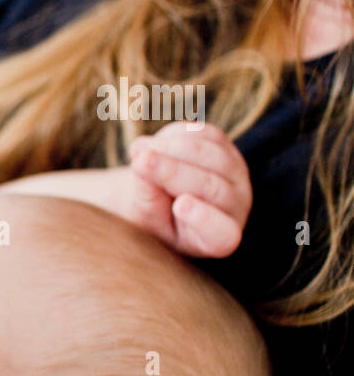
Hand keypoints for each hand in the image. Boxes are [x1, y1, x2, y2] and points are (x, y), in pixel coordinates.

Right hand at [123, 122, 251, 257]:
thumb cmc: (150, 219)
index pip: (221, 234)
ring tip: (139, 150)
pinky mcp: (227, 148)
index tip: (180, 206)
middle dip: (173, 171)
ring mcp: (236, 175)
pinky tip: (152, 144)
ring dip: (173, 147)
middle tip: (141, 161)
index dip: (204, 219)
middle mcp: (234, 208)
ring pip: (213, 154)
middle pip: (212, 187)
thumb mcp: (143, 220)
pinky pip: (207, 135)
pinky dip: (177, 135)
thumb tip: (143, 160)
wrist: (158, 202)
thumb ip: (146, 198)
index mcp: (216, 239)